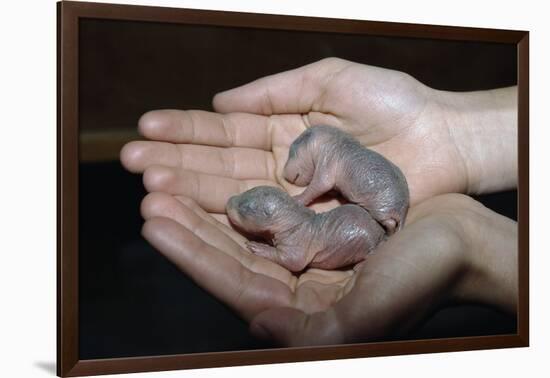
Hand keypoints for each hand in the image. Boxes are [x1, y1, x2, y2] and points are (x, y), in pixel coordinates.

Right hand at [121, 58, 515, 209]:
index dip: (186, 129)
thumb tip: (221, 101)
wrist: (441, 138)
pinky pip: (267, 221)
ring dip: (193, 191)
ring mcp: (294, 198)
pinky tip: (196, 214)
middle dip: (176, 162)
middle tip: (132, 162)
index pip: (224, 132)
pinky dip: (231, 219)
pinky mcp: (314, 223)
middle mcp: (279, 167)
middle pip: (221, 166)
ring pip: (235, 195)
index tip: (146, 126)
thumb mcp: (329, 79)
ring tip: (152, 186)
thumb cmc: (392, 103)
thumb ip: (276, 90)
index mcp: (281, 131)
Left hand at [140, 192, 516, 345]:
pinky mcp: (314, 224)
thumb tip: (254, 322)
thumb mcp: (369, 315)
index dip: (191, 253)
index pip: (232, 281)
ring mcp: (303, 250)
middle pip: (228, 251)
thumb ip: (312, 331)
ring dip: (204, 202)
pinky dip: (241, 188)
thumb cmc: (423, 278)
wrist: (459, 241)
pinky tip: (218, 173)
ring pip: (242, 227)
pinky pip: (268, 205)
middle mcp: (295, 282)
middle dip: (186, 224)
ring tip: (167, 178)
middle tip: (150, 193)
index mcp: (301, 308)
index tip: (155, 223)